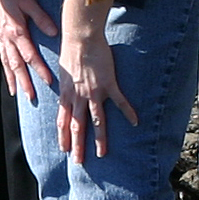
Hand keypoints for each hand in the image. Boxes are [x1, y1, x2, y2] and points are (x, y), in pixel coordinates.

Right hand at [0, 0, 57, 102]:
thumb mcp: (29, 1)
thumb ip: (41, 18)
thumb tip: (53, 33)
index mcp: (16, 31)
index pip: (30, 55)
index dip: (39, 69)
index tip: (48, 81)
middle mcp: (7, 38)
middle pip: (17, 65)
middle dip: (25, 82)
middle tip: (31, 97)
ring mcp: (1, 39)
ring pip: (8, 64)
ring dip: (14, 80)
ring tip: (19, 94)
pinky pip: (2, 58)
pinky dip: (6, 70)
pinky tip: (9, 78)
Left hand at [58, 25, 138, 162]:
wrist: (80, 38)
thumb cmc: (70, 51)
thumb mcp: (63, 72)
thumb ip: (66, 85)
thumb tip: (65, 91)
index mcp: (67, 94)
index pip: (63, 121)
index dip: (63, 137)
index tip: (64, 150)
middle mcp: (78, 97)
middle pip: (77, 126)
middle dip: (77, 146)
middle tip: (79, 162)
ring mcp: (93, 92)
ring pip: (96, 121)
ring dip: (99, 139)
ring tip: (102, 154)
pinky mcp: (108, 84)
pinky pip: (120, 102)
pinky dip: (128, 112)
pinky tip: (135, 122)